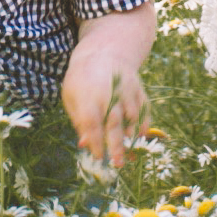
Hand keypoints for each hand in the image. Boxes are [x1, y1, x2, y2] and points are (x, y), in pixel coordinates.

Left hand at [63, 12, 153, 169]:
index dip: (96, 143)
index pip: (92, 125)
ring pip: (131, 117)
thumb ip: (78, 121)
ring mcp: (126, 91)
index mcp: (88, 97)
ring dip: (131, 136)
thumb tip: (84, 145)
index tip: (98, 158)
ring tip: (131, 153)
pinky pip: (144, 108)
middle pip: (113, 123)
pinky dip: (145, 123)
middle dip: (116, 145)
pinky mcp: (138, 89)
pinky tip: (142, 136)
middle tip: (118, 164)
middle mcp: (109, 94)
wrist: (104, 52)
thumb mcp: (71, 97)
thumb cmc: (82, 80)